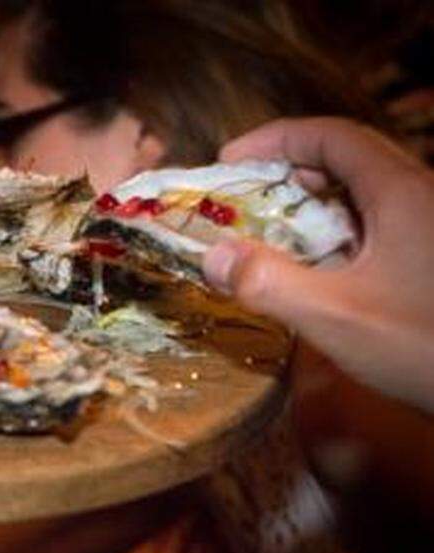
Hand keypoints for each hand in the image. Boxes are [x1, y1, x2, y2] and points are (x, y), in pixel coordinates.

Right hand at [202, 117, 433, 414]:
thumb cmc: (427, 346)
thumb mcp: (337, 318)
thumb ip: (268, 284)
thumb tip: (210, 256)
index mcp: (400, 193)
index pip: (332, 136)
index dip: (275, 139)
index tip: (229, 161)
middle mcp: (423, 196)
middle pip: (351, 156)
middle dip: (291, 168)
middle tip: (244, 196)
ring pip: (369, 191)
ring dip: (316, 200)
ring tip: (273, 229)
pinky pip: (384, 221)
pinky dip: (341, 228)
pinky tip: (322, 266)